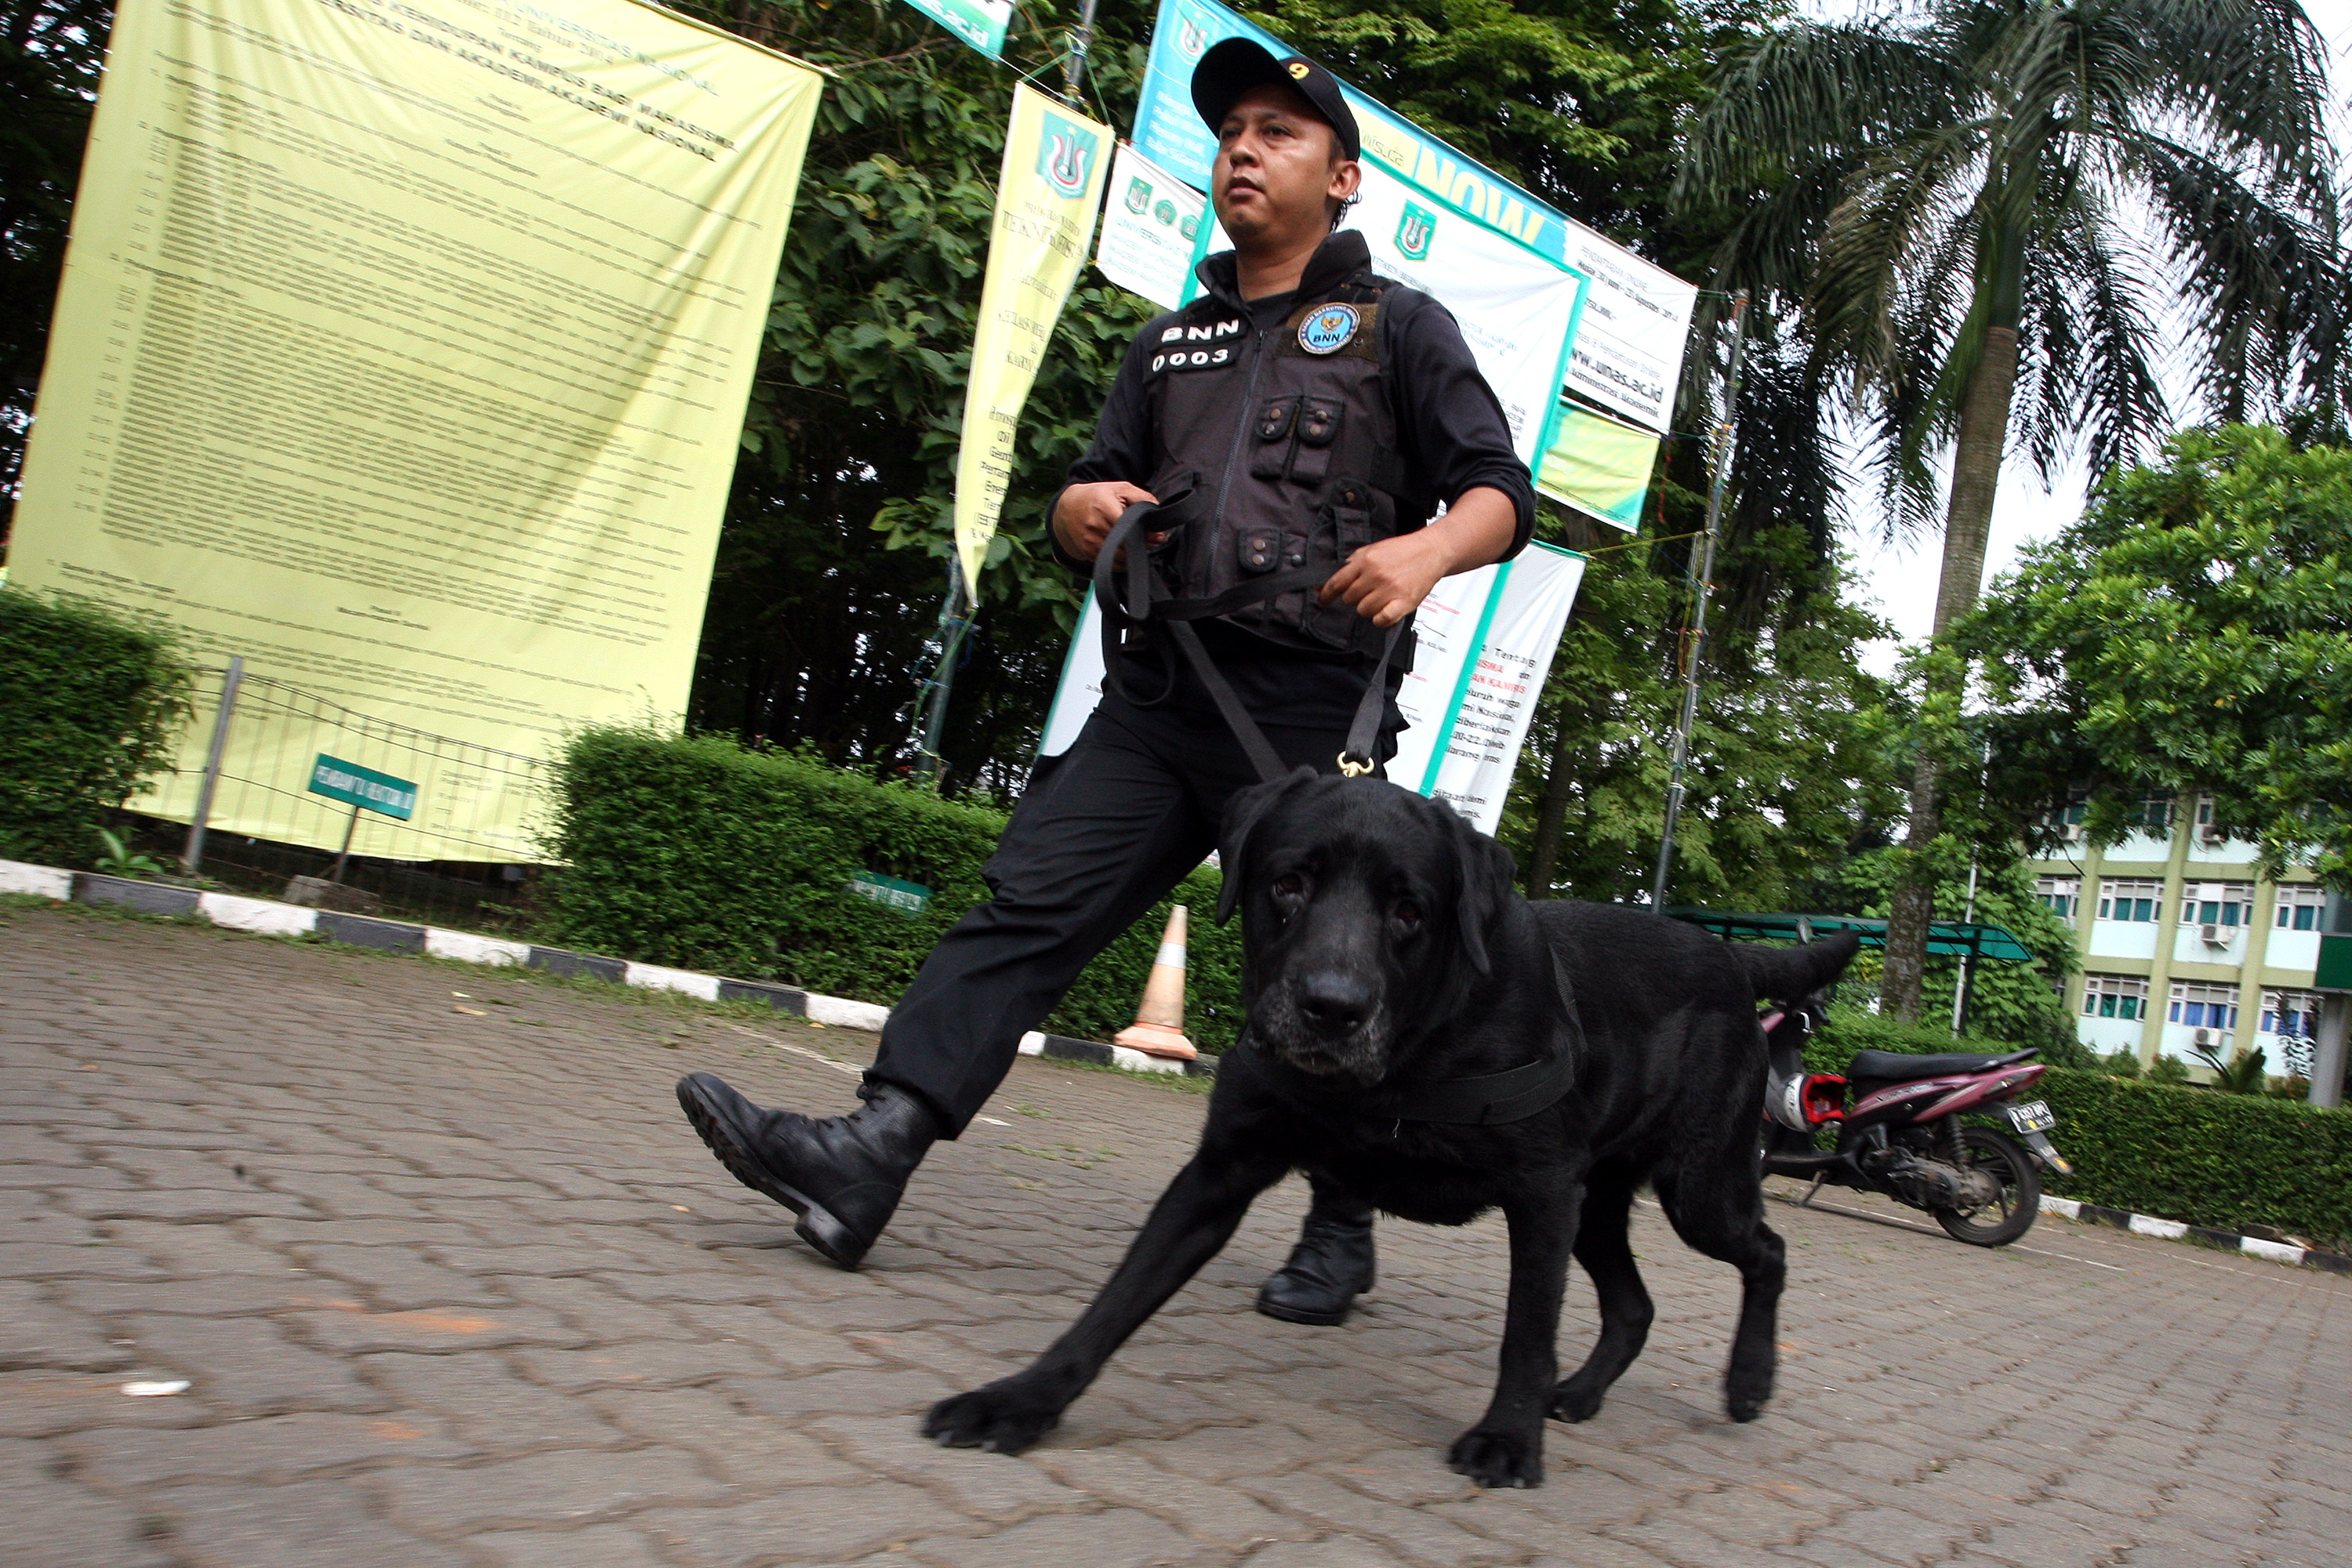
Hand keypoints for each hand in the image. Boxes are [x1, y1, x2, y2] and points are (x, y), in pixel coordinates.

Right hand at [1053, 481, 1159, 562]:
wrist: (1068, 508)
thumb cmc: (1097, 497)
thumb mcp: (1119, 489)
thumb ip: (1141, 497)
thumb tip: (1157, 511)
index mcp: (1104, 507)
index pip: (1130, 526)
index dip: (1146, 533)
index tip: (1159, 535)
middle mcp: (1095, 526)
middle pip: (1127, 543)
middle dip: (1144, 544)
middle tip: (1153, 540)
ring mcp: (1090, 541)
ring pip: (1121, 557)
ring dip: (1134, 554)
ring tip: (1139, 544)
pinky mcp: (1088, 552)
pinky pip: (1112, 564)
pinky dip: (1123, 562)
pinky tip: (1128, 553)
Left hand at [1319, 530, 1451, 627]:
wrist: (1430, 551)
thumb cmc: (1401, 552)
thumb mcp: (1371, 551)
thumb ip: (1348, 567)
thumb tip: (1323, 586)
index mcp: (1365, 560)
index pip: (1336, 583)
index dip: (1326, 595)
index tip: (1322, 602)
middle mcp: (1376, 575)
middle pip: (1349, 599)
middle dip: (1355, 597)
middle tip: (1368, 590)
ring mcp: (1390, 589)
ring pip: (1364, 611)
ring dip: (1369, 607)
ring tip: (1381, 596)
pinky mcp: (1404, 602)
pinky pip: (1381, 620)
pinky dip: (1381, 619)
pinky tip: (1386, 610)